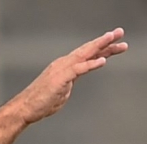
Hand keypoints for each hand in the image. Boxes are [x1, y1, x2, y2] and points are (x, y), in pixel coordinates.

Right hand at [6, 28, 126, 124]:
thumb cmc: (42, 102)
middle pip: (89, 49)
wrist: (26, 107)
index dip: (103, 48)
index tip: (118, 43)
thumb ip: (69, 84)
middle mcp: (65, 63)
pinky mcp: (60, 78)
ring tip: (112, 38)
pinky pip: (78, 69)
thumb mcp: (61, 91)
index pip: (88, 54)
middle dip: (105, 41)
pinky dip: (91, 64)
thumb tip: (71, 84)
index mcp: (67, 66)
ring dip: (99, 46)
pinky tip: (102, 62)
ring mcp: (62, 69)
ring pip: (84, 54)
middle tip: (120, 32)